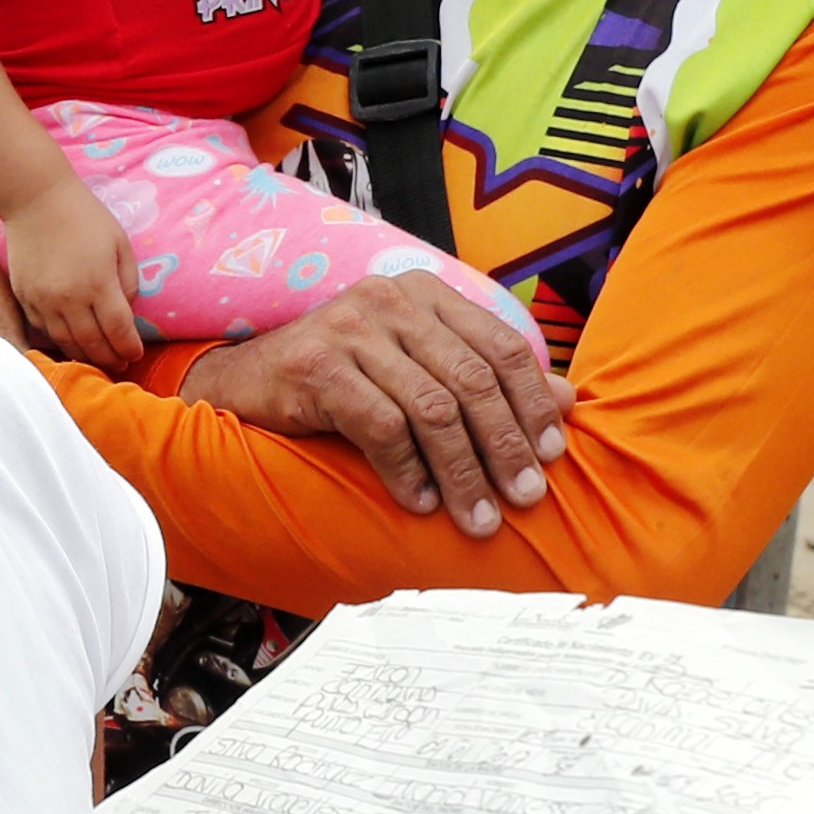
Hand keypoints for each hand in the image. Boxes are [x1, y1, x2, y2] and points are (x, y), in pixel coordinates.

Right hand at [5, 186, 147, 375]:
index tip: (136, 354)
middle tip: (120, 366)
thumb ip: (128, 280)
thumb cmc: (84, 216)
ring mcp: (43, 301)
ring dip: (84, 357)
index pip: (118, 330)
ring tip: (97, 361)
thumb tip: (126, 310)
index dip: (129, 348)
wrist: (35, 199)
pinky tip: (70, 342)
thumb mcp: (120, 243)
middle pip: (92, 344)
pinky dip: (59, 340)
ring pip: (65, 342)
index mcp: (98, 283)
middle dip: (109, 359)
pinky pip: (43, 329)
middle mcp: (69, 299)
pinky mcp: (24, 297)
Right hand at [174, 274, 571, 534]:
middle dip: (505, 447)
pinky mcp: (317, 365)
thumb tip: (569, 401)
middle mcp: (392, 300)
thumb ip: (485, 377)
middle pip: (472, 380)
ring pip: (432, 409)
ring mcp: (351, 328)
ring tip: (478, 518)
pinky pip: (381, 426)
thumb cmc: (340, 380)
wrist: (244, 384)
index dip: (533, 402)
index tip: (552, 454)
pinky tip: (419, 503)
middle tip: (526, 498)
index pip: (501, 345)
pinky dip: (406, 472)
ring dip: (462, 473)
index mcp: (426, 294)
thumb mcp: (418, 370)